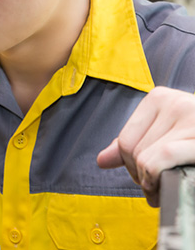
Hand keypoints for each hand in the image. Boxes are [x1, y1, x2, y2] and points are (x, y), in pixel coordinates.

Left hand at [97, 87, 194, 206]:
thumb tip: (102, 160)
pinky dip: (158, 177)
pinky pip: (163, 157)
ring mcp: (191, 117)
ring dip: (151, 183)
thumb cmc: (194, 141)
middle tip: (156, 188)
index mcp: (160, 98)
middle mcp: (175, 102)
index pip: (125, 140)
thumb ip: (135, 144)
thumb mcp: (166, 136)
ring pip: (146, 158)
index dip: (131, 167)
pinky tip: (167, 187)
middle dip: (141, 177)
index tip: (145, 178)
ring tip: (163, 189)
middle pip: (133, 150)